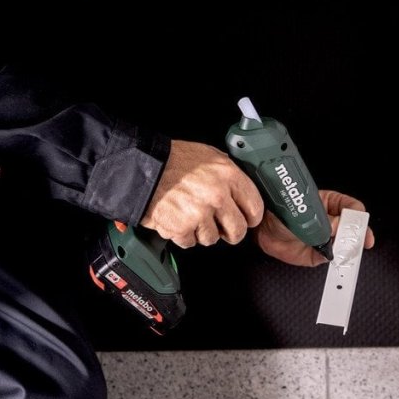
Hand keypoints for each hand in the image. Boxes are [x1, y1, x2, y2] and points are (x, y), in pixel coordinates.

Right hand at [141, 140, 264, 247]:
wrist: (142, 167)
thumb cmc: (173, 160)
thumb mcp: (210, 156)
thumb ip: (229, 175)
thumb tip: (242, 192)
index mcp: (228, 176)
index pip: (255, 208)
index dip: (251, 217)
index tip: (246, 219)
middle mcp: (217, 196)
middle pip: (238, 230)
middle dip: (230, 232)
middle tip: (222, 227)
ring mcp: (199, 214)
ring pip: (212, 239)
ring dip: (202, 232)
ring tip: (191, 215)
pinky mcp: (181, 228)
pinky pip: (190, 242)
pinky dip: (183, 235)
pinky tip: (178, 219)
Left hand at [255, 189, 375, 266]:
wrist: (262, 230)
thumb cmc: (279, 213)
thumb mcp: (304, 213)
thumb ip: (325, 221)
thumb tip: (342, 227)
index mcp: (330, 203)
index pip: (352, 208)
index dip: (359, 218)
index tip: (362, 227)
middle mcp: (331, 221)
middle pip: (353, 228)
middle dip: (358, 235)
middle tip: (359, 242)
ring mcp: (326, 238)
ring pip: (345, 244)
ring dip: (348, 248)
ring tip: (347, 250)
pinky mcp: (318, 253)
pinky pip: (332, 257)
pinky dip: (336, 260)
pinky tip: (338, 258)